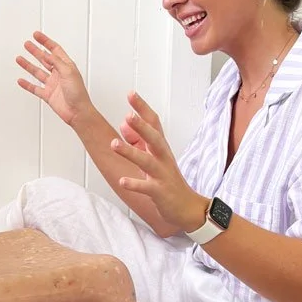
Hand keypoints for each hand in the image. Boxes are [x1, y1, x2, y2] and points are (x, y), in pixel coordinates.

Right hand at [16, 31, 91, 125]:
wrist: (78, 112)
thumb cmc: (78, 93)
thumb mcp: (68, 72)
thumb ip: (56, 62)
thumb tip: (47, 54)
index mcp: (66, 66)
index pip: (55, 49)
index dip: (45, 41)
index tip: (36, 35)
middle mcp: (59, 74)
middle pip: (44, 59)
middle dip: (35, 51)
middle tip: (27, 44)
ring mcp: (52, 84)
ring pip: (37, 72)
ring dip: (28, 65)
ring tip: (19, 58)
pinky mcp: (48, 95)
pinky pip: (35, 88)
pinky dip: (27, 84)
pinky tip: (20, 80)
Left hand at [112, 92, 207, 231]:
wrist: (187, 208)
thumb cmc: (168, 181)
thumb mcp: (154, 158)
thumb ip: (138, 140)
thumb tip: (124, 123)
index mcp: (161, 149)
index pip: (153, 123)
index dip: (143, 108)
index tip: (131, 93)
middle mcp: (163, 158)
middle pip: (154, 138)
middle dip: (141, 126)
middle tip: (128, 115)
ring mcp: (162, 175)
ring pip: (147, 161)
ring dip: (130, 152)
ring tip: (114, 144)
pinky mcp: (160, 192)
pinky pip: (146, 187)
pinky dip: (135, 184)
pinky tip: (122, 181)